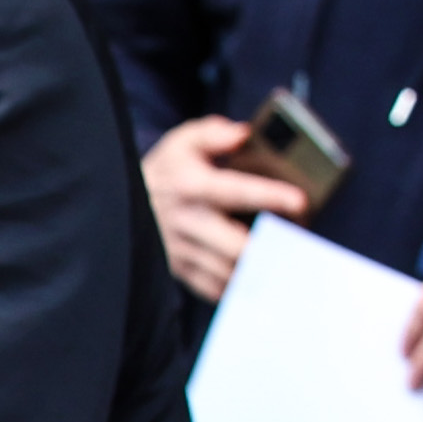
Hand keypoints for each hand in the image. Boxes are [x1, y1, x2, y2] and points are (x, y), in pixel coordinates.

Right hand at [143, 113, 305, 301]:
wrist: (123, 201)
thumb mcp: (183, 141)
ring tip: (281, 261)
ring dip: (256, 268)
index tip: (299, 200)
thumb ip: (212, 133)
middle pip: (233, 246)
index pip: (234, 191)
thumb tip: (242, 134)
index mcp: (189, 185)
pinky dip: (236, 285)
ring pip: (227, 271)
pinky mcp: (178, 269)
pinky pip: (212, 288)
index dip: (269, 196)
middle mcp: (185, 221)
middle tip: (295, 244)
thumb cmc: (168, 170)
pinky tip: (252, 275)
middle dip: (267, 248)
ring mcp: (180, 249)